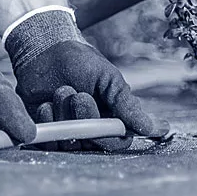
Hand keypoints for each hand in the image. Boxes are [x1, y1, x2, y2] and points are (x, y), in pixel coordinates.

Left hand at [6, 9, 167, 150]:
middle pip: (94, 144)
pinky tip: (45, 104)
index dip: (110, 134)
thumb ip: (127, 104)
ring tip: (61, 90)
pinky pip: (48, 143)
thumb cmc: (80, 62)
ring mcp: (67, 134)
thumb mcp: (109, 78)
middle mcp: (91, 131)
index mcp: (111, 119)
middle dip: (86, 118)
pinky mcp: (45, 134)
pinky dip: (47, 122)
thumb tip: (152, 128)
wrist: (44, 50)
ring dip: (65, 116)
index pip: (118, 141)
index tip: (99, 111)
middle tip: (79, 95)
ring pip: (70, 143)